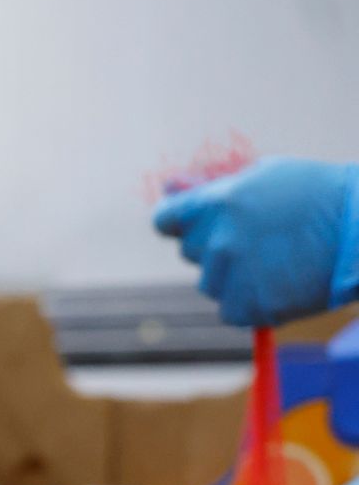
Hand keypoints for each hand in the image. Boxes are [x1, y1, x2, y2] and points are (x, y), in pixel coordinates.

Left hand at [153, 157, 358, 326]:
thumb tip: (170, 187)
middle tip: (260, 238)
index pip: (165, 220)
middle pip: (192, 252)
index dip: (178, 222)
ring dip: (233, 275)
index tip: (191, 224)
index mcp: (215, 205)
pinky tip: (280, 283)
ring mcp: (229, 278)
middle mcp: (216, 242)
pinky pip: (230, 310)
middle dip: (216, 245)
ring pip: (211, 283)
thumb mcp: (266, 175)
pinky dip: (250, 302)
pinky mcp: (246, 308)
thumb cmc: (319, 194)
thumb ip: (214, 185)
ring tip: (277, 260)